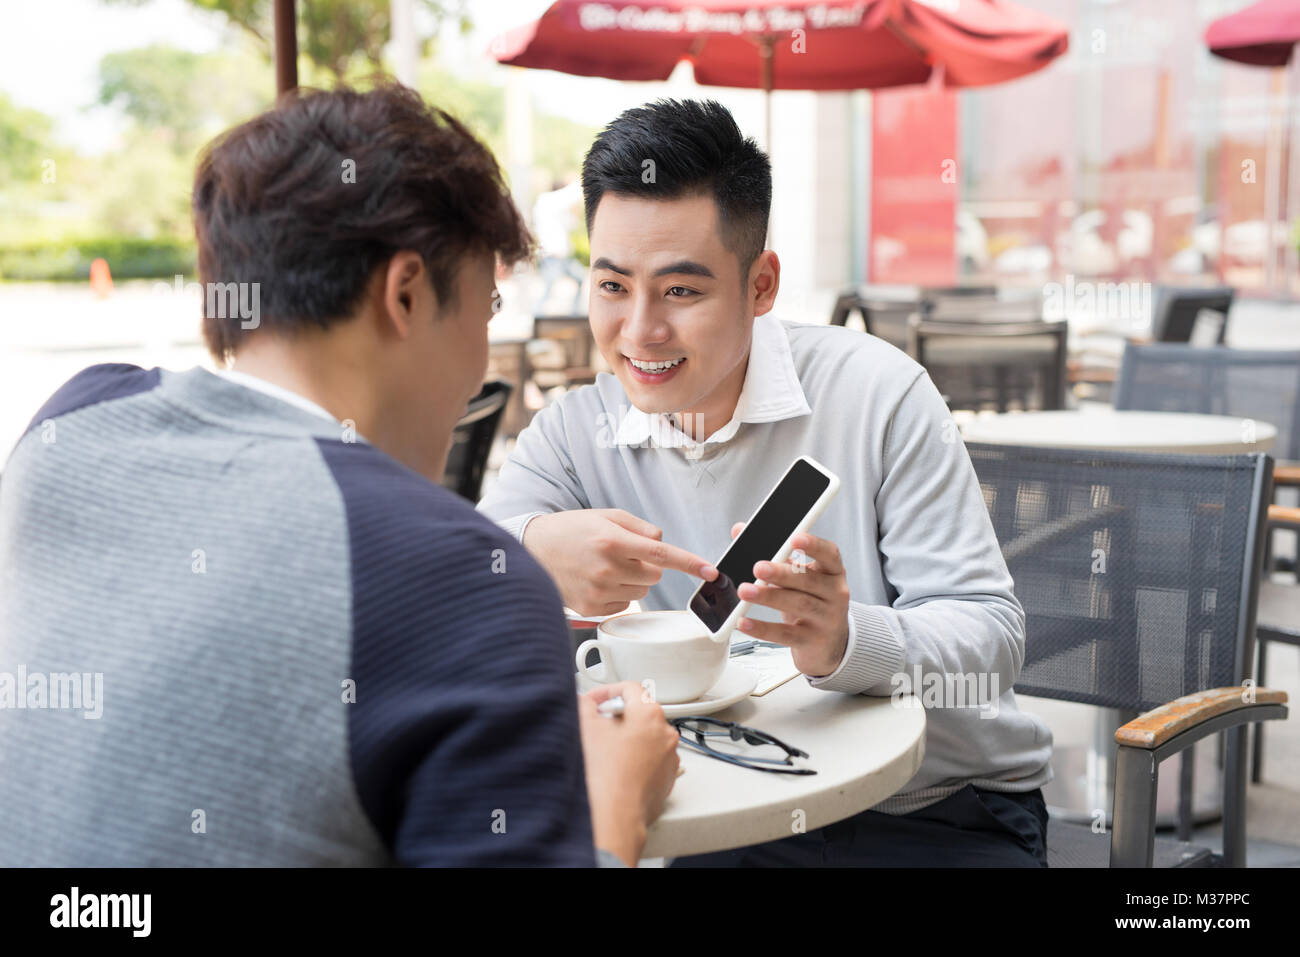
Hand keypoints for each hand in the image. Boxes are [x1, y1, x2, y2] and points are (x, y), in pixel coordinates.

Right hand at [523, 509, 717, 617]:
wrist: (533, 550)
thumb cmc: (571, 530)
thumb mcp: (606, 516)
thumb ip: (639, 528)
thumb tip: (662, 544)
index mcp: (612, 541)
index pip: (662, 555)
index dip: (690, 563)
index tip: (710, 571)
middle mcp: (606, 568)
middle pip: (654, 575)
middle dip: (646, 565)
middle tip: (622, 553)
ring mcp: (598, 591)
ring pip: (642, 591)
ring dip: (634, 580)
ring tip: (606, 566)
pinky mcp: (592, 608)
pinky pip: (625, 604)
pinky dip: (619, 593)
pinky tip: (599, 580)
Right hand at [576, 680, 679, 866]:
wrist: (613, 815)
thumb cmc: (603, 774)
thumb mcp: (585, 726)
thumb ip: (585, 705)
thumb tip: (586, 703)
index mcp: (650, 714)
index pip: (630, 688)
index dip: (607, 691)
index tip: (594, 701)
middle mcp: (665, 734)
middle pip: (640, 713)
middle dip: (617, 716)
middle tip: (596, 725)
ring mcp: (669, 758)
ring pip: (646, 738)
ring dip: (627, 739)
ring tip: (604, 752)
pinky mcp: (666, 780)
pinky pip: (650, 761)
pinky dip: (635, 760)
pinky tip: (616, 770)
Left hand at [730, 523, 851, 677]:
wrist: (829, 643)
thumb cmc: (810, 601)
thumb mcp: (796, 576)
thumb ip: (773, 553)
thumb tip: (739, 530)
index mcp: (832, 572)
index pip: (829, 554)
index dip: (814, 545)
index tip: (795, 538)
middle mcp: (835, 593)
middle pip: (809, 580)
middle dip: (781, 573)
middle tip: (758, 567)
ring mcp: (827, 619)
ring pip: (799, 605)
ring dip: (769, 597)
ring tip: (744, 591)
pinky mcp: (813, 641)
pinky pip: (786, 634)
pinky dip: (763, 628)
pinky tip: (745, 622)